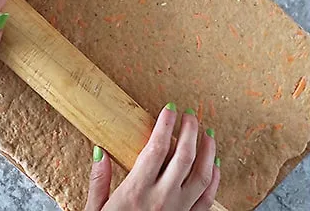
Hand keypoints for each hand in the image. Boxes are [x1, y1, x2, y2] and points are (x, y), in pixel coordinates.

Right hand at [86, 103, 219, 210]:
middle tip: (192, 115)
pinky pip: (208, 199)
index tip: (170, 109)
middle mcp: (162, 199)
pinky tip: (215, 166)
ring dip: (208, 151)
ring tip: (208, 133)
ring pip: (202, 174)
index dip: (166, 125)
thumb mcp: (93, 210)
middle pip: (184, 156)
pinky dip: (214, 180)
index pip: (156, 148)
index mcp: (136, 191)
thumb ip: (98, 181)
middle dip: (190, 131)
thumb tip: (99, 150)